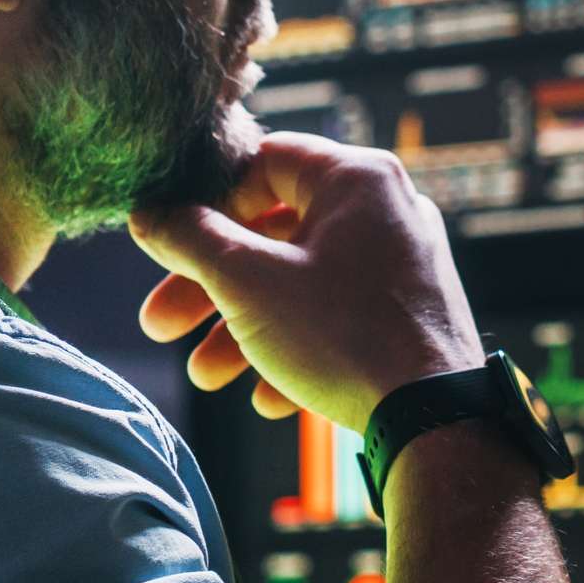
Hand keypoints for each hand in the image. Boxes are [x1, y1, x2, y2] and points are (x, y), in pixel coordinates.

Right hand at [130, 133, 482, 429]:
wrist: (435, 421)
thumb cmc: (342, 336)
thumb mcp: (246, 281)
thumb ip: (188, 238)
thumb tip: (149, 214)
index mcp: (356, 177)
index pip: (262, 162)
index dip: (206, 201)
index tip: (168, 243)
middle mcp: (389, 210)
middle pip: (276, 234)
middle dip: (210, 286)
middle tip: (161, 324)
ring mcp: (405, 264)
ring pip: (303, 284)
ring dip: (244, 329)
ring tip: (207, 376)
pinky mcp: (412, 315)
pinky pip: (341, 318)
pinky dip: (299, 349)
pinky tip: (269, 399)